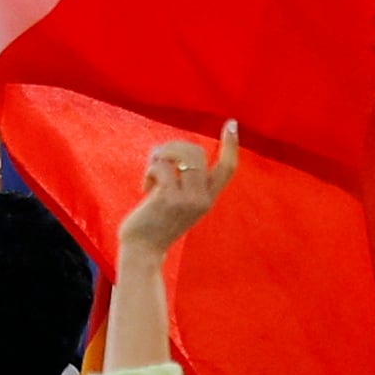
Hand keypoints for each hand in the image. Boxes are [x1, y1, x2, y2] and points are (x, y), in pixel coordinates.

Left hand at [118, 123, 238, 256]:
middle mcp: (202, 198)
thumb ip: (184, 184)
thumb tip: (174, 154)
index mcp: (208, 198)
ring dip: (160, 156)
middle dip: (173, 147)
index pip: (227, 168)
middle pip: (196, 153)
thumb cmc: (155, 225)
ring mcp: (187, 199)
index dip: (230, 145)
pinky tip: (145, 187)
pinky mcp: (168, 199)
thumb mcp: (180, 204)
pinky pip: (161, 167)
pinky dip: (150, 171)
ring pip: (179, 155)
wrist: (143, 250)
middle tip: (158, 159)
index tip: (231, 124)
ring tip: (152, 169)